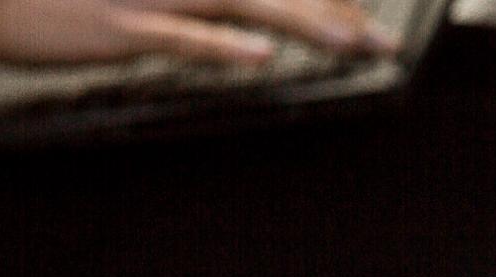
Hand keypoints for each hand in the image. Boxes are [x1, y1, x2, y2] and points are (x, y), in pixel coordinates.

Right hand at [0, 0, 398, 63]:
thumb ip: (170, 3)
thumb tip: (215, 23)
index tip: (351, 14)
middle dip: (329, 9)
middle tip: (378, 38)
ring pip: (242, 1)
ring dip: (302, 22)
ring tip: (353, 43)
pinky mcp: (118, 28)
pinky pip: (181, 36)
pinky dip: (224, 44)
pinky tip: (263, 53)